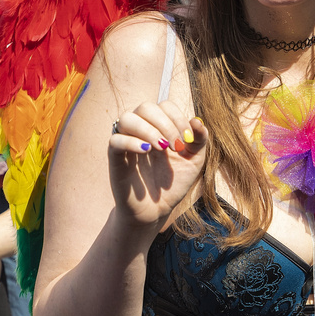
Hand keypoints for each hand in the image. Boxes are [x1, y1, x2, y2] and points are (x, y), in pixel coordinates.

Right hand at [109, 103, 207, 227]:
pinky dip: (131, 141)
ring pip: (127, 118)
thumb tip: (197, 120)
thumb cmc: (173, 182)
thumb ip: (199, 139)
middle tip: (175, 147)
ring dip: (148, 130)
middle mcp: (141, 130)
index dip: (178, 118)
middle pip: (146, 107)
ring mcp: (126, 142)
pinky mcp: (115, 158)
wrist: (157, 210)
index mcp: (159, 126)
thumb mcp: (194, 160)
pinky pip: (115, 140)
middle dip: (165, 124)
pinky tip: (146, 151)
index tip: (188, 140)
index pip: (165, 105)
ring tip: (161, 148)